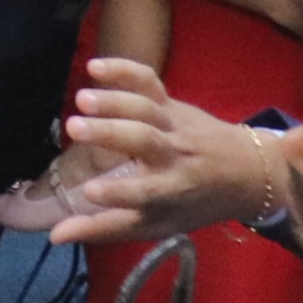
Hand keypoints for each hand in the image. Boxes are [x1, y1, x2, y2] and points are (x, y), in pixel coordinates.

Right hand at [34, 60, 276, 249]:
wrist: (248, 171)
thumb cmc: (193, 204)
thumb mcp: (155, 224)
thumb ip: (104, 228)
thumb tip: (54, 235)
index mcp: (172, 192)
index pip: (145, 194)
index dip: (118, 194)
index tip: (89, 191)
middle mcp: (175, 157)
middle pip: (143, 141)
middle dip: (109, 132)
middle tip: (73, 127)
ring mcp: (175, 126)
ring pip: (146, 109)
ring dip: (114, 101)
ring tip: (81, 99)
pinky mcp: (173, 104)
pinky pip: (151, 83)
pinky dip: (125, 70)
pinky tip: (95, 67)